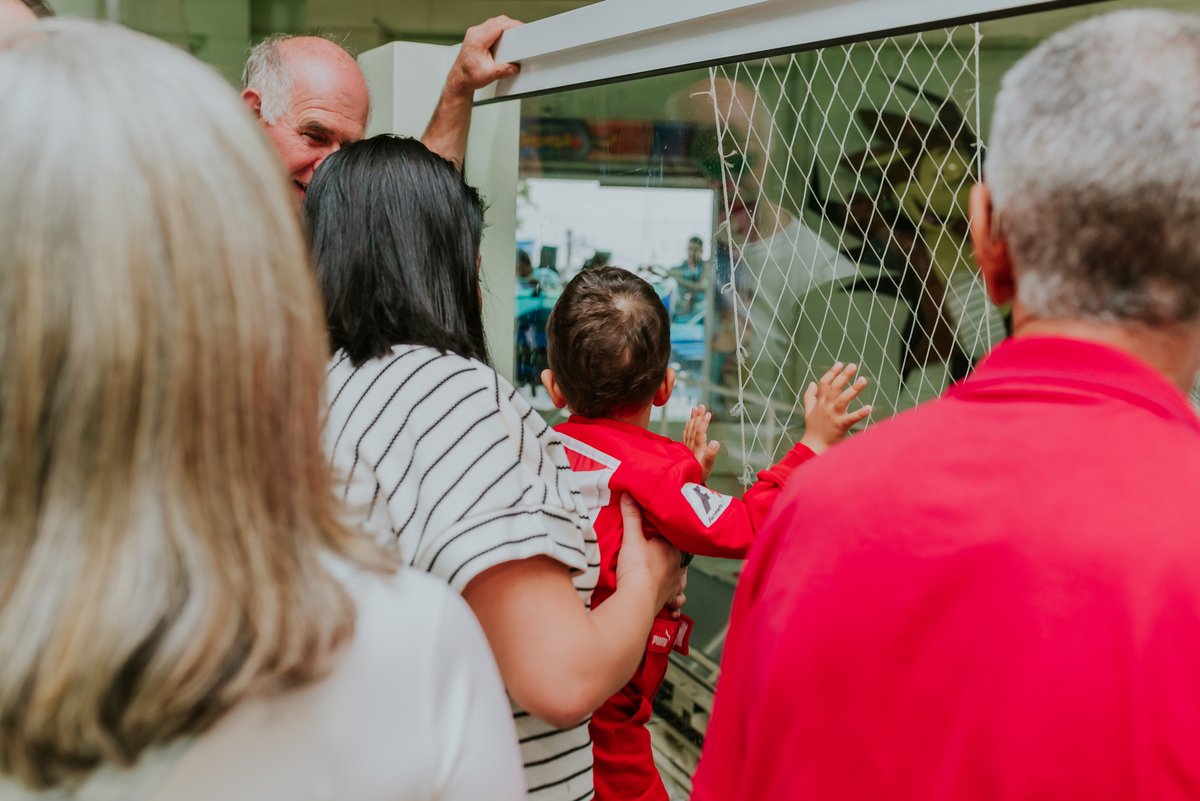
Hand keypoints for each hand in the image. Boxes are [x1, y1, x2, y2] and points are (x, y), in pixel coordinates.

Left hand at [445, 16, 522, 96]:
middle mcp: (474, 33)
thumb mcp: (490, 75)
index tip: (521, 27)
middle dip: (511, 25)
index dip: (512, 24)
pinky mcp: (476, 36)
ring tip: (514, 34)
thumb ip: (504, 70)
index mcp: (477, 40)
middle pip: (497, 21)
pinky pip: (490, 27)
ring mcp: (474, 33)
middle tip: (521, 31)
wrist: (459, 80)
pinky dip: (499, 29)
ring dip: (505, 26)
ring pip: (493, 22)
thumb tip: (514, 67)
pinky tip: (504, 36)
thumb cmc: (468, 76)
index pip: (498, 25)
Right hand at [615, 493, 686, 611]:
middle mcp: (680, 567)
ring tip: (670, 573)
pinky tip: (673, 598)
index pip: (678, 536)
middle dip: (675, 554)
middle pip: (682, 556)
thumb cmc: (637, 569)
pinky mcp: (669, 599)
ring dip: (678, 576)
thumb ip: (632, 516)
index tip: (664, 530)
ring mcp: (676, 584)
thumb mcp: (632, 538)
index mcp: (674, 549)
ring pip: (683, 578)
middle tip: (664, 549)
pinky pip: (678, 599)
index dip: (672, 532)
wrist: (637, 600)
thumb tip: (629, 494)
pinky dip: (676, 599)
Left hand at [682, 405, 719, 481]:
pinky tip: (688, 422)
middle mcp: (690, 446)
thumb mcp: (707, 468)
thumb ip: (711, 455)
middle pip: (693, 428)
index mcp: (697, 449)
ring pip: (688, 430)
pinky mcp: (684, 449)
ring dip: (692, 419)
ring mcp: (686, 447)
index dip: (703, 422)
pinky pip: (685, 435)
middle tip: (701, 405)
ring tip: (694, 409)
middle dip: (698, 416)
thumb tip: (716, 442)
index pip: (699, 432)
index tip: (708, 413)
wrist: (686, 484)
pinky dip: (687, 427)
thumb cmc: (699, 476)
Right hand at [799, 362, 870, 454]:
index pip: (824, 383)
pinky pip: (852, 418)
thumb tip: (811, 382)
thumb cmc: (814, 428)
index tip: (840, 363)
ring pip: (843, 399)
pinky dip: (860, 413)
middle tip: (853, 365)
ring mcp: (833, 415)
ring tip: (863, 379)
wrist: (814, 446)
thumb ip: (809, 396)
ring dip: (853, 389)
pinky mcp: (841, 425)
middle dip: (843, 376)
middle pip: (834, 388)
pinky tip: (869, 407)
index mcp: (820, 402)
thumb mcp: (809, 410)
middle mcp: (826, 406)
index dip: (832, 372)